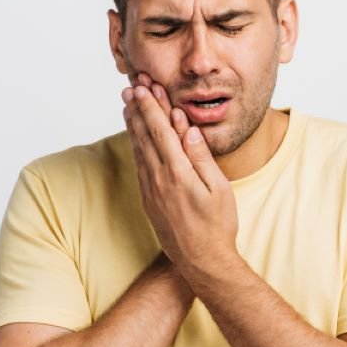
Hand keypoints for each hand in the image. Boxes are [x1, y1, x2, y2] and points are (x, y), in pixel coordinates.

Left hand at [122, 72, 239, 277]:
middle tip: (132, 84)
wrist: (200, 261)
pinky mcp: (149, 199)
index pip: (161, 131)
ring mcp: (151, 190)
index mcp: (178, 173)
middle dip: (139, 107)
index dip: (152, 106)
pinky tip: (134, 134)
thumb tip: (189, 129)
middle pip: (145, 135)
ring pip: (138, 148)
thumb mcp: (219, 189)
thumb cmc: (217, 226)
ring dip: (133, 122)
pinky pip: (139, 164)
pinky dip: (135, 143)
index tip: (146, 86)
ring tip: (127, 102)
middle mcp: (159, 179)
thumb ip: (202, 157)